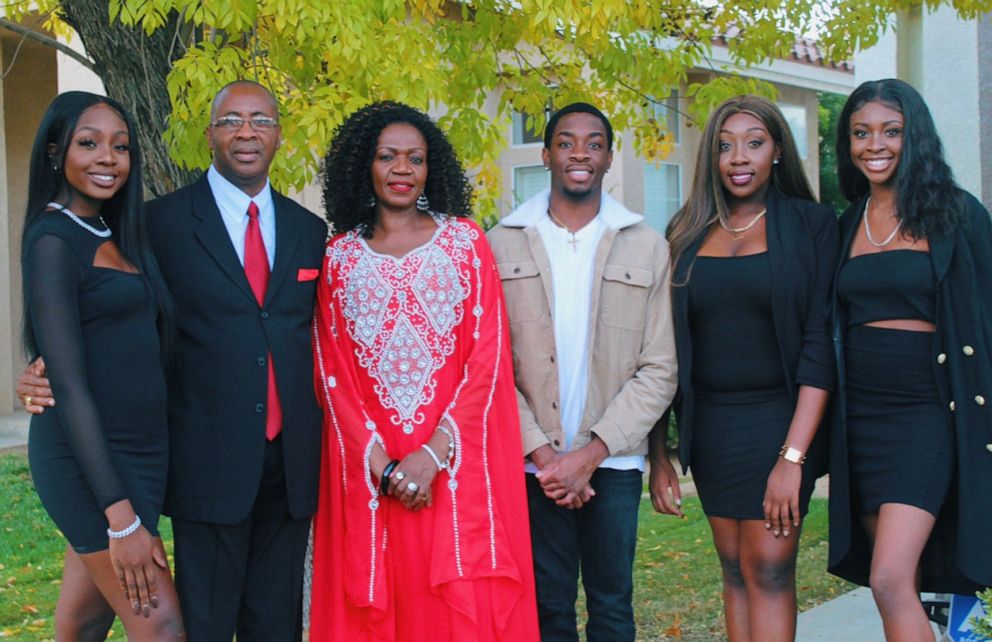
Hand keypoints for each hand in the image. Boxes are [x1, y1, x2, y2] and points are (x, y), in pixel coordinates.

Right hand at [16, 357, 53, 413]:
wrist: (42, 380)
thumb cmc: (43, 372)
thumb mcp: (42, 365)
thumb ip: (41, 364)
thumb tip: (38, 371)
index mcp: (25, 377)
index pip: (34, 380)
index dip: (44, 382)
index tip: (52, 383)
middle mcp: (22, 388)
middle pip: (33, 391)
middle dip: (44, 392)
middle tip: (54, 393)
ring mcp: (24, 397)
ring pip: (32, 400)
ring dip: (43, 401)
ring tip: (52, 402)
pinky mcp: (27, 405)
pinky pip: (29, 408)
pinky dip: (34, 409)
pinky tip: (42, 409)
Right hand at [105, 500, 165, 617]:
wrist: (124, 525)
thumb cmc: (140, 532)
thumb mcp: (152, 542)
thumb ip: (157, 555)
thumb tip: (164, 566)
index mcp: (147, 559)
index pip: (151, 580)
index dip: (153, 592)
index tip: (155, 603)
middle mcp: (137, 564)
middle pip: (142, 586)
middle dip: (144, 600)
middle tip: (145, 612)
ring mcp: (126, 565)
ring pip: (131, 585)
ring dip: (134, 598)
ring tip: (135, 609)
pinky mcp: (116, 563)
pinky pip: (120, 579)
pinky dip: (123, 588)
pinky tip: (126, 596)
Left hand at [390, 448, 437, 511]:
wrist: (432, 453)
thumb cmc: (418, 455)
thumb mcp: (405, 459)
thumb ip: (397, 468)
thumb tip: (390, 476)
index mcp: (404, 469)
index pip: (394, 481)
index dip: (391, 488)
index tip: (390, 492)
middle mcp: (410, 475)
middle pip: (400, 488)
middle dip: (398, 495)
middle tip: (398, 498)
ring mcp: (418, 479)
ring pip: (409, 493)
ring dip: (406, 500)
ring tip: (406, 503)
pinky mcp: (426, 482)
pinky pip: (421, 494)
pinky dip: (417, 500)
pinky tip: (415, 503)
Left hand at [535, 439, 605, 508]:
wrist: (587, 459)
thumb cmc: (572, 458)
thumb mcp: (557, 459)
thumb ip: (546, 468)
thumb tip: (537, 476)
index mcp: (556, 474)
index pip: (543, 481)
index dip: (541, 479)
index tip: (543, 478)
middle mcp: (562, 483)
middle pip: (548, 488)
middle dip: (545, 486)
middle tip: (546, 483)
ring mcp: (569, 488)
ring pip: (555, 495)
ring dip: (550, 494)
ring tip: (550, 491)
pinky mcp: (576, 491)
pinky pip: (567, 501)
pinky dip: (561, 502)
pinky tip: (558, 501)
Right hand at [648, 455, 682, 516]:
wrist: (657, 461)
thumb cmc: (667, 469)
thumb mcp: (675, 480)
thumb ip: (677, 493)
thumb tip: (679, 505)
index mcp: (661, 489)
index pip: (667, 506)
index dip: (674, 512)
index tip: (681, 514)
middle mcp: (654, 492)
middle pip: (661, 509)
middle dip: (670, 513)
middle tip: (678, 513)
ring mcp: (651, 491)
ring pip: (656, 507)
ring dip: (664, 511)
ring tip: (673, 510)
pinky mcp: (651, 490)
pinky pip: (654, 503)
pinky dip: (660, 507)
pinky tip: (667, 505)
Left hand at [762, 458, 801, 537]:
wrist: (787, 464)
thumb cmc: (778, 472)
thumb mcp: (769, 484)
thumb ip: (767, 495)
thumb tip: (764, 504)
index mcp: (768, 495)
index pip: (767, 511)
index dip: (768, 520)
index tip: (768, 528)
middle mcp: (775, 499)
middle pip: (775, 516)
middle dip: (775, 526)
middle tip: (777, 535)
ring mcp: (784, 498)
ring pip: (784, 516)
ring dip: (785, 526)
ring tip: (786, 534)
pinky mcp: (794, 496)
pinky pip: (794, 510)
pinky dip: (796, 518)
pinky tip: (797, 524)